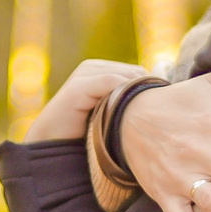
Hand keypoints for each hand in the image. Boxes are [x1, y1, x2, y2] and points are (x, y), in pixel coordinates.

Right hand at [21, 59, 149, 142]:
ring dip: (133, 97)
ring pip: (126, 77)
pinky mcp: (77, 87)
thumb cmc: (83, 133)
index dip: (149, 90)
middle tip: (144, 117)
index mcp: (101, 69)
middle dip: (142, 93)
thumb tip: (159, 97)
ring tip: (133, 120)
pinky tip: (123, 117)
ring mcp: (83, 74)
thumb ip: (127, 102)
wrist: (51, 144)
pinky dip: (121, 98)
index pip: (138, 71)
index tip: (156, 111)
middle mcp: (92, 67)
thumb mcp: (110, 113)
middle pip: (136, 73)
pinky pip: (111, 83)